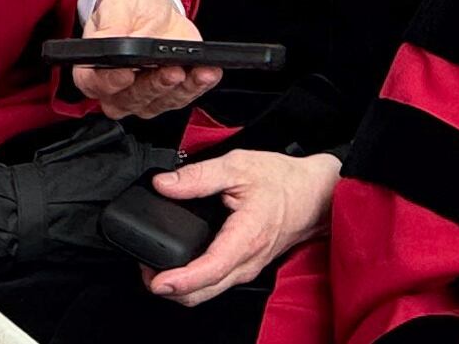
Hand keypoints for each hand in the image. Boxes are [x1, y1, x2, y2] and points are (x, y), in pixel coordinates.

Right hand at [67, 0, 215, 121]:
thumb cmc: (129, 9)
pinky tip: (207, 73)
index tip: (126, 74)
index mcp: (94, 70)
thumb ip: (110, 25)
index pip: (95, 85)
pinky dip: (197, 87)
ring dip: (180, 90)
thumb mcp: (116, 6)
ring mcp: (144, 95)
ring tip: (196, 73)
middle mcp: (117, 90)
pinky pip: (183, 96)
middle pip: (131, 99)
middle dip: (154, 86)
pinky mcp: (170, 92)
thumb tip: (111, 41)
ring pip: (159, 102)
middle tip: (170, 71)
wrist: (153, 9)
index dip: (109, 83)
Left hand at [141, 149, 338, 304]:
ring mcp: (247, 269)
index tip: (156, 280)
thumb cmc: (282, 180)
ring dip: (180, 287)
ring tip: (156, 265)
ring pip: (208, 293)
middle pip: (202, 293)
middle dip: (169, 289)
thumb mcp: (239, 165)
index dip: (181, 280)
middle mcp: (247, 262)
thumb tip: (164, 184)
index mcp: (246, 237)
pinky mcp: (245, 267)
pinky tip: (180, 261)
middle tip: (145, 268)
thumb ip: (198, 176)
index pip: (210, 270)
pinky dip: (193, 280)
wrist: (314, 194)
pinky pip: (216, 284)